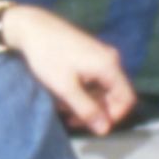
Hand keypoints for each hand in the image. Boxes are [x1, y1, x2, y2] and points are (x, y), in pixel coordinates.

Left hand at [0, 4, 134, 133]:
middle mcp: (110, 59)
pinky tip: (64, 94)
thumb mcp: (65, 88)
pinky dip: (82, 90)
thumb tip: (104, 130)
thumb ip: (86, 110)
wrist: (32, 27)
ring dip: (85, 101)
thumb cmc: (48, 56)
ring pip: (102, 88)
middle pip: (113, 95)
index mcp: (109, 66)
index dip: (113, 116)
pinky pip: (94, 79)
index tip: (93, 126)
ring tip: (62, 106)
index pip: (126, 98)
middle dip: (95, 110)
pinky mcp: (90, 54)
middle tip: (71, 119)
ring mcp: (100, 55)